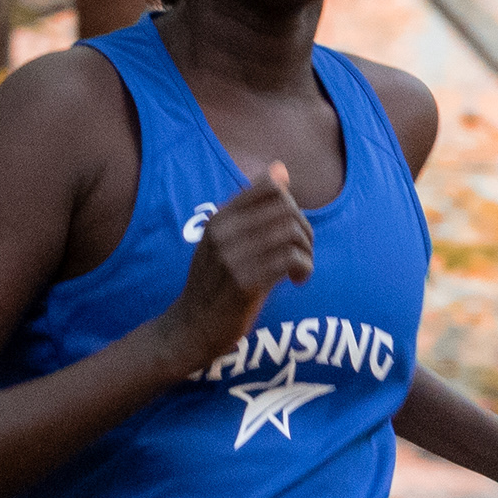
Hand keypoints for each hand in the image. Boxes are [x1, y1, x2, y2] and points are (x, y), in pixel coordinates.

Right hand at [159, 162, 312, 373]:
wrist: (191, 329)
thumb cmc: (215, 284)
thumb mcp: (224, 239)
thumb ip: (252, 207)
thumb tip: (281, 168)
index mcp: (219, 218)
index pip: (270, 188)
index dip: (292, 205)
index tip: (291, 230)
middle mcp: (224, 233)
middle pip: (287, 210)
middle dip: (305, 230)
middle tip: (303, 253)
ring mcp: (233, 258)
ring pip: (291, 233)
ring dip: (307, 251)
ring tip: (301, 268)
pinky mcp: (245, 283)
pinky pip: (290, 260)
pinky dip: (304, 268)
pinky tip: (297, 280)